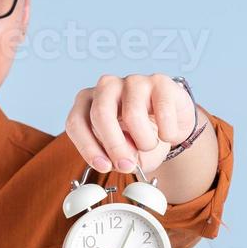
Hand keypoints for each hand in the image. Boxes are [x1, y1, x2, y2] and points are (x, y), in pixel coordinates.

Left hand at [66, 73, 195, 175]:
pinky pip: (162, 111)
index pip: (76, 122)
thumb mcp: (120, 154)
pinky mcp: (159, 81)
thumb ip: (114, 157)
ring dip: (144, 141)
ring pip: (132, 114)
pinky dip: (166, 132)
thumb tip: (120, 161)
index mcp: (88, 103)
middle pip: (100, 114)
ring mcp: (133, 81)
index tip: (103, 166)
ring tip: (149, 146)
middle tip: (126, 165)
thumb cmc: (139, 137)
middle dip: (114, 146)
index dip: (88, 147)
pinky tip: (166, 135)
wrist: (170, 126)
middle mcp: (107, 87)